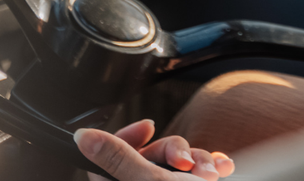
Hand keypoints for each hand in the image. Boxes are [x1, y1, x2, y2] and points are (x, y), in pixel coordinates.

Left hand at [74, 119, 235, 179]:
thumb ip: (118, 157)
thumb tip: (83, 138)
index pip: (111, 157)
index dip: (128, 137)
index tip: (148, 127)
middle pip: (149, 155)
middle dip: (175, 152)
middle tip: (185, 163)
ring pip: (176, 160)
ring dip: (198, 160)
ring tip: (209, 175)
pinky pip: (197, 170)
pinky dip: (210, 166)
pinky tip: (221, 169)